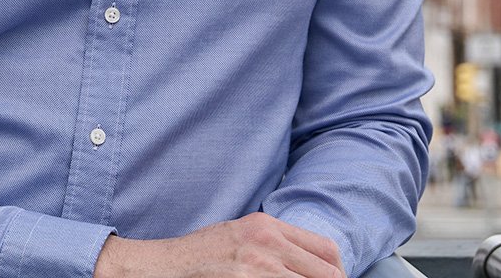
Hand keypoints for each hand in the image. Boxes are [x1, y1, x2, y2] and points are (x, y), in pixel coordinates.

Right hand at [94, 212, 345, 277]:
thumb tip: (312, 267)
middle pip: (328, 275)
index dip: (338, 275)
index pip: (327, 252)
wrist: (161, 268)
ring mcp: (258, 268)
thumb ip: (275, 245)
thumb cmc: (200, 257)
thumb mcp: (241, 237)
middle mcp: (268, 243)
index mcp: (268, 227)